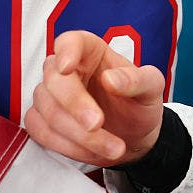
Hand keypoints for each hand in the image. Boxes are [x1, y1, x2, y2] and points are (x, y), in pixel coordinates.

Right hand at [25, 31, 165, 167]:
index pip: (70, 42)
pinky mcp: (42, 120)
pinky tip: (92, 151)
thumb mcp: (152, 88)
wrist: (134, 136)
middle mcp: (67, 71)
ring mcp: (50, 96)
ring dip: (78, 134)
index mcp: (92, 53)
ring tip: (114, 148)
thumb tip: (110, 79)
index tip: (67, 67)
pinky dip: (67, 146)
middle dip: (75, 106)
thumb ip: (138, 80)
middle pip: (54, 80)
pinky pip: (41, 132)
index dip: (65, 52)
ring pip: (48, 110)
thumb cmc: (140, 104)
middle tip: (97, 125)